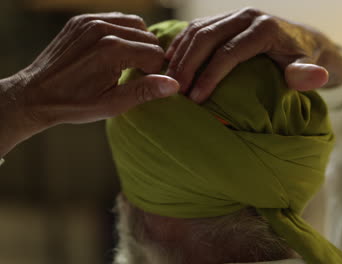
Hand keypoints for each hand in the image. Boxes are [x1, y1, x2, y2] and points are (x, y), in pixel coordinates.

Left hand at [0, 12, 178, 156]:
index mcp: (112, 50)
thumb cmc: (75, 103)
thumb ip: (145, 90)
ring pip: (135, 24)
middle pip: (148, 36)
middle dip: (148, 55)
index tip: (142, 82)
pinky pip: (116, 19)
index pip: (154, 53)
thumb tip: (174, 84)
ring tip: (126, 62)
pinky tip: (114, 51)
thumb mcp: (113, 104)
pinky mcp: (82, 19)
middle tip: (135, 73)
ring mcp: (91, 21)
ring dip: (137, 42)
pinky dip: (122, 33)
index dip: (154, 71)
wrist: (36, 94)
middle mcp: (103, 29)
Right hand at [165, 8, 341, 102]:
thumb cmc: (300, 58)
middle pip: (207, 37)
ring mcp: (232, 14)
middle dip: (188, 65)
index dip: (211, 75)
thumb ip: (306, 74)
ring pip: (197, 30)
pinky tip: (169, 62)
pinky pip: (195, 28)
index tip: (197, 98)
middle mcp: (245, 16)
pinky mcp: (223, 18)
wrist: (299, 39)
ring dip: (180, 55)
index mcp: (263, 29)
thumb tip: (317, 78)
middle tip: (176, 91)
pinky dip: (180, 44)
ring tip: (169, 80)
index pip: (230, 52)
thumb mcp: (306, 67)